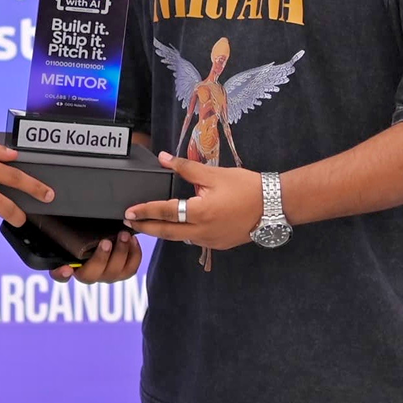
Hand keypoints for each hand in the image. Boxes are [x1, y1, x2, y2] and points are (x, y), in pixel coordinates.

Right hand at [50, 229, 141, 284]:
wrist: (111, 226)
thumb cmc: (88, 224)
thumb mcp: (75, 222)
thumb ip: (64, 222)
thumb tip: (48, 209)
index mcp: (69, 262)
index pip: (59, 275)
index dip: (61, 275)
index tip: (67, 268)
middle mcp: (86, 272)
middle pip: (90, 276)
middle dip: (100, 259)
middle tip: (106, 241)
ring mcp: (105, 274)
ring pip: (111, 274)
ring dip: (119, 255)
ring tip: (123, 236)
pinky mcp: (122, 271)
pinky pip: (129, 270)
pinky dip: (134, 256)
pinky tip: (133, 240)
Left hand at [123, 152, 262, 252]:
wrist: (274, 205)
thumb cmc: (246, 187)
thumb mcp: (215, 174)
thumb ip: (187, 167)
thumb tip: (165, 158)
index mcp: (200, 212)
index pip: (165, 212)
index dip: (145, 211)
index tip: (128, 211)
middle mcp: (202, 231)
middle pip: (166, 233)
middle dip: (147, 227)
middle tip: (130, 223)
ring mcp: (211, 241)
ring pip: (180, 238)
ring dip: (164, 231)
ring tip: (150, 223)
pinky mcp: (219, 244)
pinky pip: (194, 240)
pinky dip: (183, 233)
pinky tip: (180, 226)